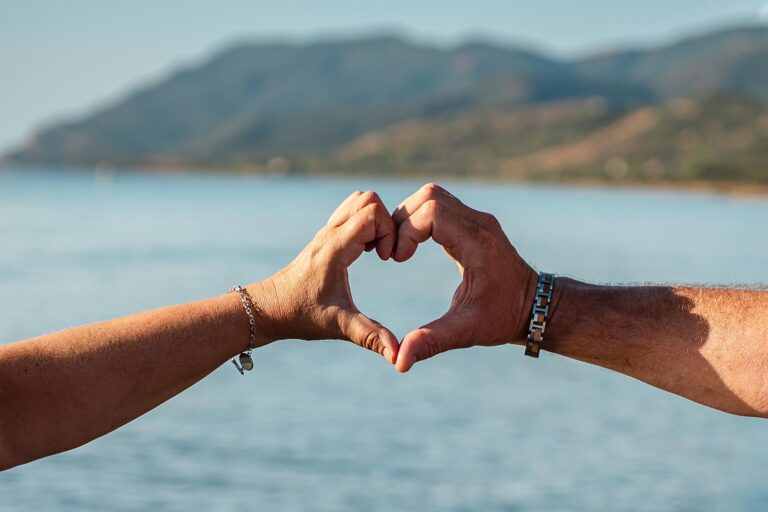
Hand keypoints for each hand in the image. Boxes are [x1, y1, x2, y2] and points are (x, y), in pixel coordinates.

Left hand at [249, 191, 399, 363]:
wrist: (268, 309)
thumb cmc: (300, 315)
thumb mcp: (339, 326)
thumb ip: (370, 336)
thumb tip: (398, 355)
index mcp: (334, 248)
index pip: (371, 213)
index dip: (388, 231)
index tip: (387, 260)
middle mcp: (330, 233)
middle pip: (367, 199)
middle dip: (386, 221)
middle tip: (385, 253)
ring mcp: (327, 231)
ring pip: (359, 201)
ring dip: (376, 220)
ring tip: (377, 251)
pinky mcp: (326, 235)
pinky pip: (352, 212)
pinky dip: (367, 223)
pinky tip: (367, 251)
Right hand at [391, 183, 537, 371]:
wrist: (533, 306)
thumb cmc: (502, 319)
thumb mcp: (466, 332)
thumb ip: (431, 342)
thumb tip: (398, 363)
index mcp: (478, 244)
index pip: (433, 212)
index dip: (407, 230)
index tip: (399, 259)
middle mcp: (479, 224)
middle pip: (429, 196)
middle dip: (403, 220)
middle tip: (396, 253)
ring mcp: (478, 219)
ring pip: (433, 195)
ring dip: (410, 217)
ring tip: (402, 249)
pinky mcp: (473, 221)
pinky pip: (440, 204)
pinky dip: (420, 218)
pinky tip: (414, 245)